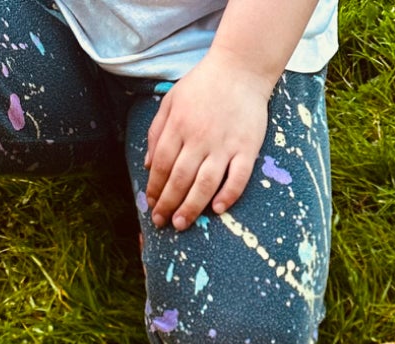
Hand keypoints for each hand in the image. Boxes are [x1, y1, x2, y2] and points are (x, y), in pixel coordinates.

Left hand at [145, 53, 270, 230]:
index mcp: (179, 125)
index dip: (155, 188)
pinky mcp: (247, 148)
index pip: (161, 164)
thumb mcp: (172, 100)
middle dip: (168, 204)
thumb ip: (157, 131)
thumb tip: (148, 165)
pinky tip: (217, 209)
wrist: (241, 68)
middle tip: (162, 223)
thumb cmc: (203, 85)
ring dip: (191, 207)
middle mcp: (199, 137)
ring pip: (204, 183)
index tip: (152, 205)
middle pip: (179, 179)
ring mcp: (224, 144)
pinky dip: (227, 195)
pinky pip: (237, 178)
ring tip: (181, 224)